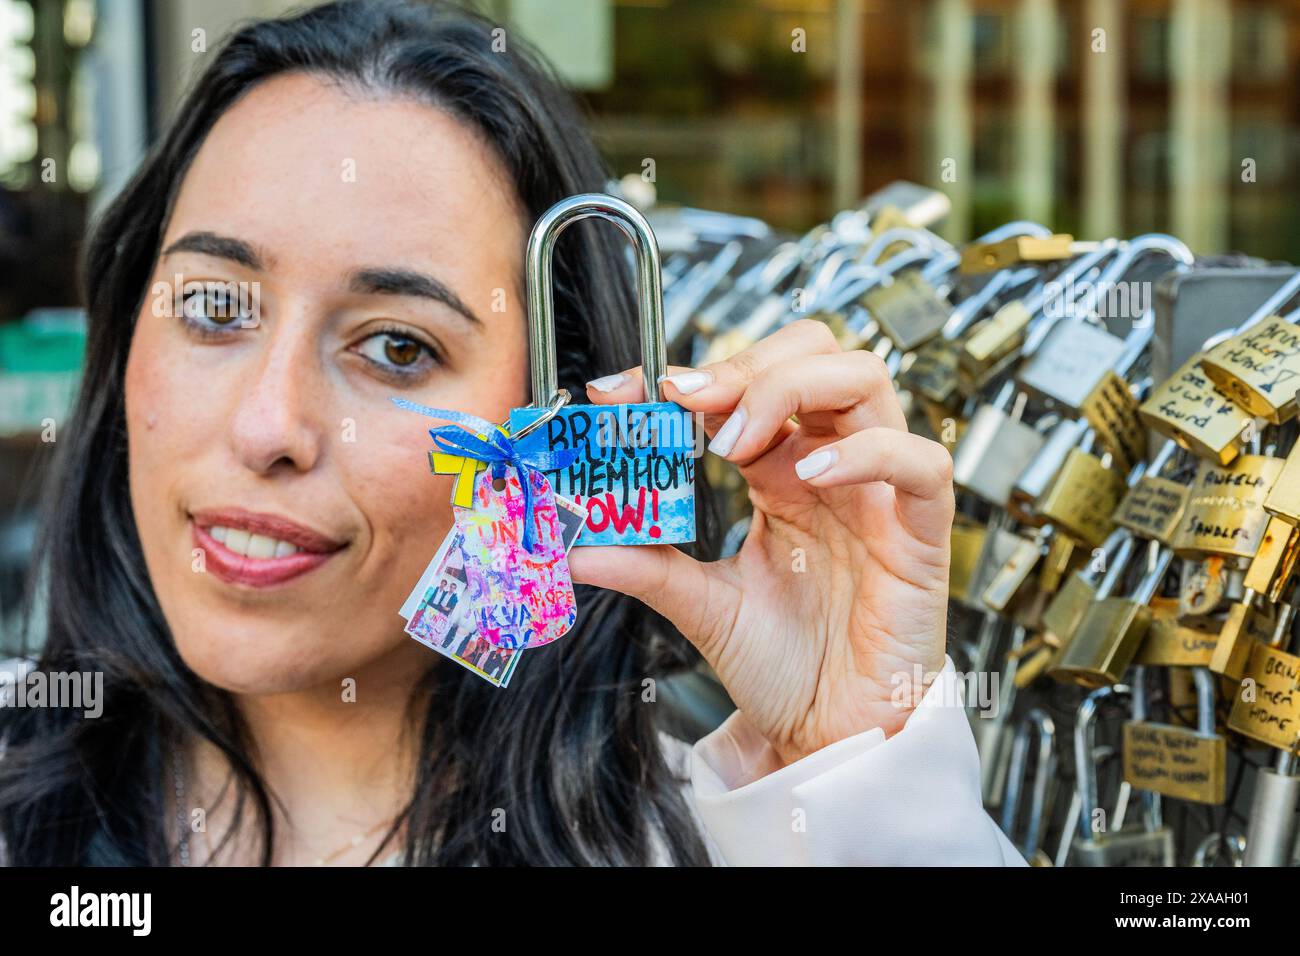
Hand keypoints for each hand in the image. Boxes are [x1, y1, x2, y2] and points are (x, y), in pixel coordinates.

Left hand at [567, 320, 953, 767]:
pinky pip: (920, 463)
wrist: (830, 735)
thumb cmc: (783, 668)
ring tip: (736, 440)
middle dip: (747, 361)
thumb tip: (571, 545)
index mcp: (779, 471)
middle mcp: (829, 466)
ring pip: (864, 382)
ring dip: (792, 388)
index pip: (746, 385)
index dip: (692, 373)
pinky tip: (811, 475)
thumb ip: (647, 565)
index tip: (628, 388)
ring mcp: (877, 492)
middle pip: (813, 354)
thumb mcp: (701, 606)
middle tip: (688, 399)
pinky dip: (868, 452)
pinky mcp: (920, 532)